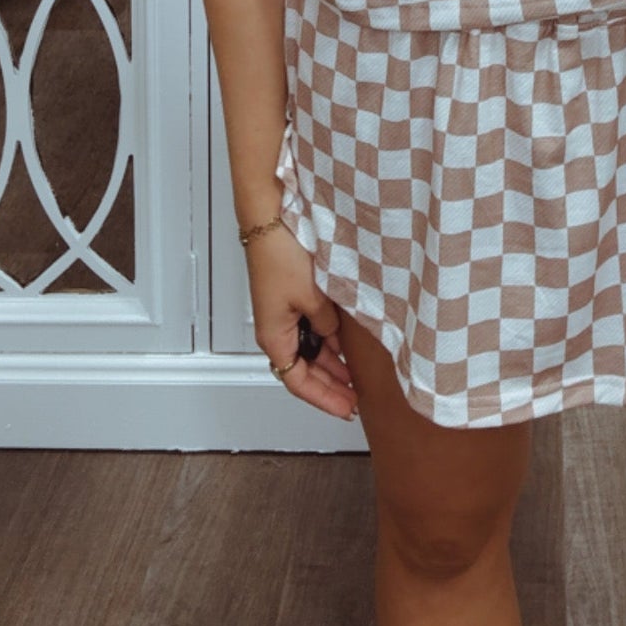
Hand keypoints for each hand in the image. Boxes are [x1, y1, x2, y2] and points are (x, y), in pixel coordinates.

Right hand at [246, 224, 360, 421]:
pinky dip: (328, 341)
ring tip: (356, 378)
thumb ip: (327, 324)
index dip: (323, 399)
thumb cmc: (281, 254)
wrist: (270, 217)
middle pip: (304, 370)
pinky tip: (346, 344)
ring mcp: (284, 314)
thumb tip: (335, 337)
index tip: (347, 409)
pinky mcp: (291, 297)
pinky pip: (310, 329)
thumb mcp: (312, 296)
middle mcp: (276, 329)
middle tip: (355, 400)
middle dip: (329, 386)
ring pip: (309, 350)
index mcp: (274, 336)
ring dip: (331, 365)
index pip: (298, 382)